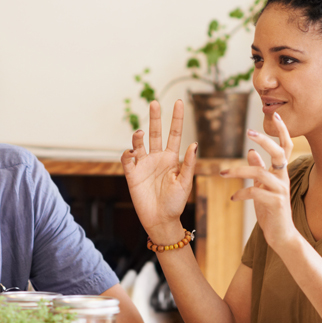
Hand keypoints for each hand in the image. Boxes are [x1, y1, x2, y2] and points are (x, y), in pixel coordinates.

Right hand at [121, 100, 196, 243]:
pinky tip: (132, 153)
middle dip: (155, 118)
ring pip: (139, 143)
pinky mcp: (132, 174)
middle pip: (156, 133)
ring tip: (140, 134)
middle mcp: (157, 158)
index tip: (178, 102)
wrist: (160, 220)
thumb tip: (194, 144)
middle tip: (154, 102)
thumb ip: (188, 164)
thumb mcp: (185, 183)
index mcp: (172, 159)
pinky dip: (128, 153)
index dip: (176, 118)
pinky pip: (127, 158)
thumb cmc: (175, 203)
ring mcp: (144, 165)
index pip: (174, 134)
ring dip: (138, 136)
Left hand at [222, 112, 297, 248]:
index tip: (276, 114)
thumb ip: (259, 168)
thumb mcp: (263, 187)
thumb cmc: (271, 211)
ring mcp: (281, 190)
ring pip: (260, 173)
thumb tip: (250, 151)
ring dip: (239, 170)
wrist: (281, 235)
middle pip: (278, 153)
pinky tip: (232, 198)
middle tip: (248, 131)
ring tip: (222, 172)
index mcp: (281, 172)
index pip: (285, 146)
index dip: (282, 131)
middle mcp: (284, 178)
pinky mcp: (275, 203)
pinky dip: (241, 193)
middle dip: (264, 140)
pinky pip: (255, 193)